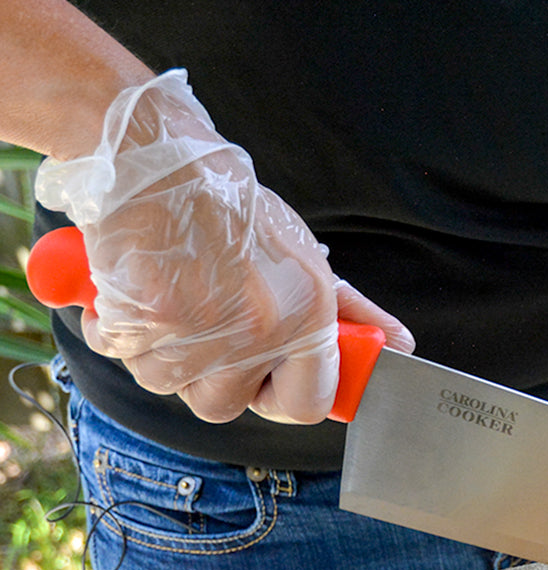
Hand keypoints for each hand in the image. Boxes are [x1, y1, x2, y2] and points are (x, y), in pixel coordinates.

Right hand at [35, 69, 413, 423]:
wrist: (160, 162)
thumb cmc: (236, 211)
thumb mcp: (309, 260)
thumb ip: (352, 312)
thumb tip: (398, 344)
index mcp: (304, 317)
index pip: (305, 406)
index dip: (283, 398)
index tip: (270, 382)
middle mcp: (255, 331)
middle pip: (225, 404)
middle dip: (214, 377)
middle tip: (212, 329)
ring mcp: (194, 330)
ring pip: (172, 384)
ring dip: (168, 355)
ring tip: (177, 301)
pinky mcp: (139, 320)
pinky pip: (128, 356)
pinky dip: (126, 333)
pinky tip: (142, 294)